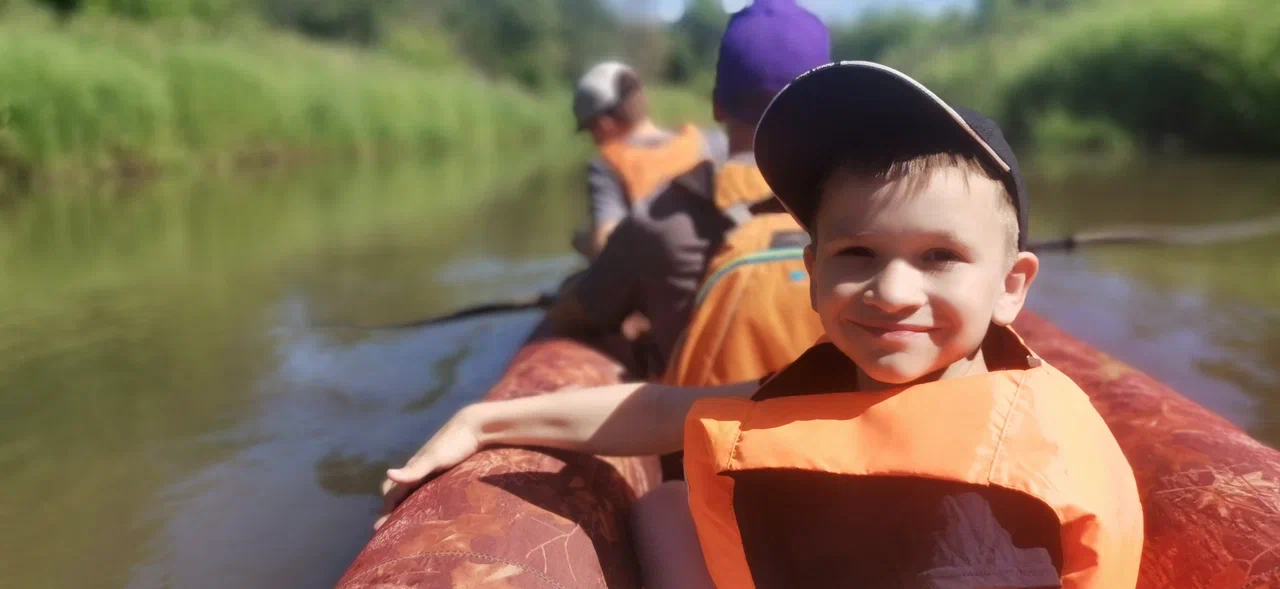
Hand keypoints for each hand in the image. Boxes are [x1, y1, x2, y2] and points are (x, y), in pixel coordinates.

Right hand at [374, 406, 483, 529]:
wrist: (476, 428)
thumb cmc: (455, 442)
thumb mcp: (434, 458)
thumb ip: (414, 469)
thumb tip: (389, 473)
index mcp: (412, 468)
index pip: (391, 493)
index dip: (385, 510)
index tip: (379, 529)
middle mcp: (418, 471)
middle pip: (397, 493)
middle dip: (391, 510)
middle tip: (389, 531)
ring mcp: (430, 472)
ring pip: (410, 491)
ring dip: (404, 506)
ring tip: (405, 525)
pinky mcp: (443, 472)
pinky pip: (426, 489)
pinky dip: (420, 500)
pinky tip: (428, 510)